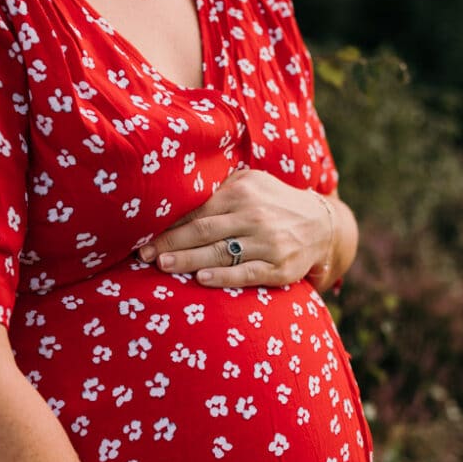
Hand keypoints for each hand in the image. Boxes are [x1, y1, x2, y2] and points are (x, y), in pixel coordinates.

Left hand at [138, 168, 333, 287]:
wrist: (321, 224)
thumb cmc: (272, 202)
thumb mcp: (251, 183)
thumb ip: (218, 188)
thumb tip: (172, 193)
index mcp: (242, 192)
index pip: (197, 210)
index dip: (168, 225)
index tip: (142, 237)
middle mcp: (254, 216)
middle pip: (204, 231)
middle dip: (171, 244)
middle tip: (144, 255)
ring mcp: (268, 243)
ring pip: (222, 252)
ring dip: (190, 260)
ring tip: (164, 265)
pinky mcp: (279, 268)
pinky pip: (247, 273)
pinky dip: (223, 276)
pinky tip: (202, 278)